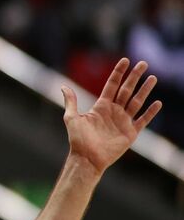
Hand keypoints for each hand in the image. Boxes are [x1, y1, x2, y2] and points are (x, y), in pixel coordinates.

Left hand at [62, 58, 159, 173]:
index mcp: (101, 106)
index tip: (125, 60)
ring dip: (145, 90)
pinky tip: (157, 103)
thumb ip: (71, 102)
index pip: (112, 85)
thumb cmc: (78, 140)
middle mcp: (114, 111)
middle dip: (135, 77)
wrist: (87, 158)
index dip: (118, 73)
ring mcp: (123, 121)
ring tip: (153, 78)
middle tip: (144, 63)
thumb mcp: (72, 118)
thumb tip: (63, 86)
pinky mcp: (130, 133)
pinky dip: (150, 112)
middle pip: (127, 90)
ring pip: (137, 102)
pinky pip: (143, 120)